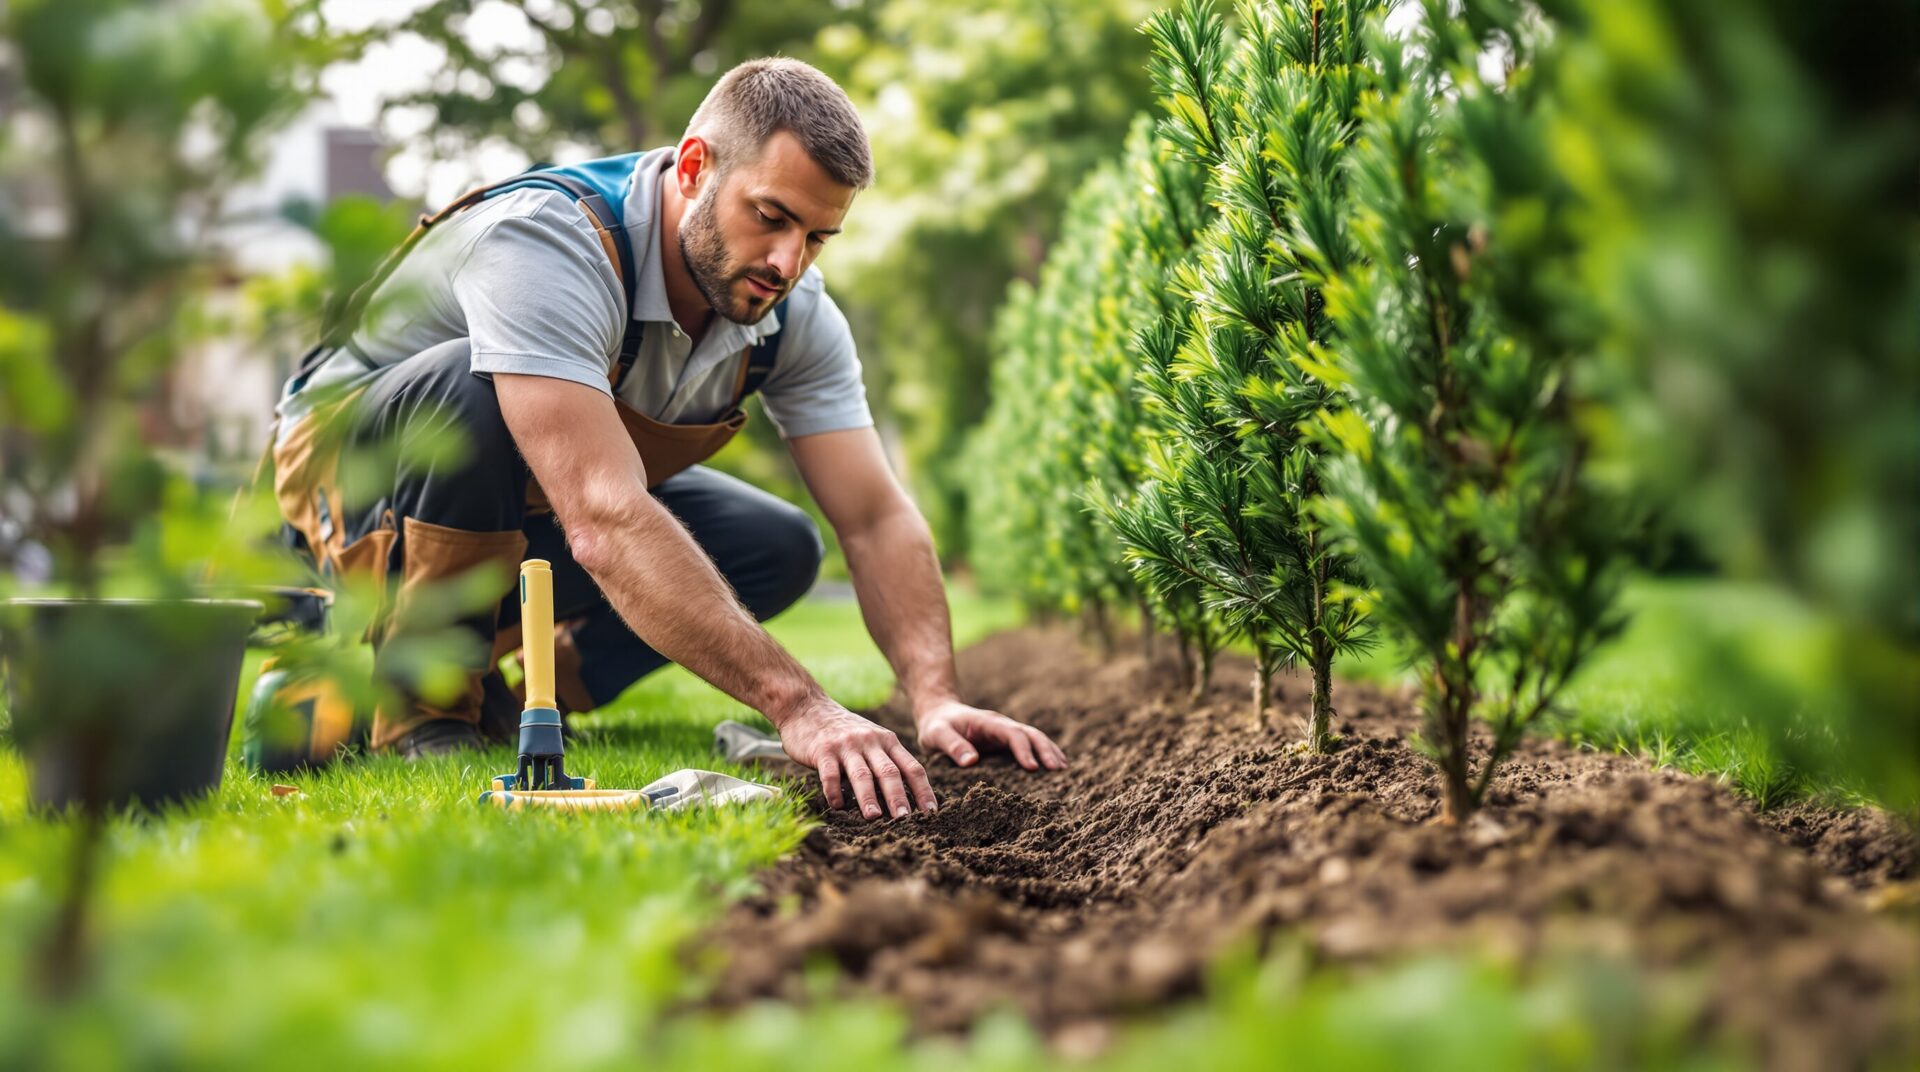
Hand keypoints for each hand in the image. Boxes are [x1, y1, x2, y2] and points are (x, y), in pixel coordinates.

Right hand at [778, 697, 937, 818]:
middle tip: (905, 819)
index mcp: (887, 741)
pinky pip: (830, 773)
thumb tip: (904, 799)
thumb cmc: (844, 732)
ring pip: (861, 774)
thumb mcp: (872, 739)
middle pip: (889, 771)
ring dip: (869, 796)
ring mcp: (846, 745)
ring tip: (875, 817)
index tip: (931, 812)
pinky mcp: (823, 750)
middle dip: (899, 796)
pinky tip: (837, 806)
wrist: (807, 707)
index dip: (923, 790)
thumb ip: (886, 760)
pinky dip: (834, 790)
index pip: (911, 767)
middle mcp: (870, 741)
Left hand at [915, 699, 1067, 770]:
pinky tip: (1055, 767)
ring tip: (1064, 770)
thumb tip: (972, 761)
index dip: (1024, 750)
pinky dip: (1044, 754)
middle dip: (1046, 750)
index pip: (1012, 734)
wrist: (938, 715)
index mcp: (988, 723)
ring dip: (1050, 751)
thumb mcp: (937, 735)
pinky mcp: (1006, 742)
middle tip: (1059, 770)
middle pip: (1031, 734)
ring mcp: (1006, 733)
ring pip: (1034, 738)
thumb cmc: (936, 727)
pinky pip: (1030, 746)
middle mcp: (1002, 726)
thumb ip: (953, 746)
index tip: (1032, 768)